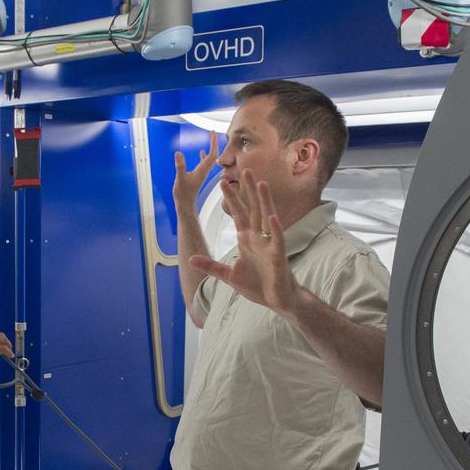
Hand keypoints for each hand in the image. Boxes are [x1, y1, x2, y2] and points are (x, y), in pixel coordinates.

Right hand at [173, 132, 219, 209]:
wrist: (185, 204)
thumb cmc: (183, 193)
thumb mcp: (180, 178)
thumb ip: (180, 166)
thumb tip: (178, 153)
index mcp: (203, 170)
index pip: (212, 154)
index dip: (213, 143)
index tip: (212, 133)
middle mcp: (205, 170)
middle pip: (214, 154)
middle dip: (214, 143)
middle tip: (212, 132)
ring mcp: (202, 173)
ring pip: (210, 158)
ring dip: (211, 148)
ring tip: (210, 139)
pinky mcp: (198, 175)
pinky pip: (204, 162)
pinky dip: (204, 155)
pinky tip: (201, 152)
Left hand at [189, 170, 301, 318]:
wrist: (277, 300)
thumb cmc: (257, 285)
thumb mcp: (229, 275)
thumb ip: (210, 266)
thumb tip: (190, 258)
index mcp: (247, 240)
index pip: (238, 214)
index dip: (231, 199)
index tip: (222, 182)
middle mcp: (258, 238)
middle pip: (252, 209)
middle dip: (248, 191)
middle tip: (245, 169)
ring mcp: (269, 245)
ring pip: (266, 218)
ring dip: (264, 201)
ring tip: (261, 183)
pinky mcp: (278, 256)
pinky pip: (276, 240)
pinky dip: (274, 229)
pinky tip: (271, 216)